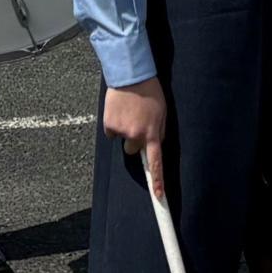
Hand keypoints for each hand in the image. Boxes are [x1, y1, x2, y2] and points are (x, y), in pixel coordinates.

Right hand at [104, 79, 173, 195]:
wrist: (130, 75)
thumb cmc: (150, 92)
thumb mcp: (162, 111)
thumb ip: (159, 130)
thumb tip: (154, 143)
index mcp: (153, 133)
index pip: (156, 163)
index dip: (157, 181)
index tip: (159, 197)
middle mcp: (137, 135)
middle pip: (133, 149)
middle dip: (134, 139)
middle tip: (137, 120)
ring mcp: (122, 131)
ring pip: (122, 139)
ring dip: (124, 129)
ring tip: (129, 111)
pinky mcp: (109, 125)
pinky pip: (111, 131)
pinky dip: (114, 123)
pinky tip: (119, 109)